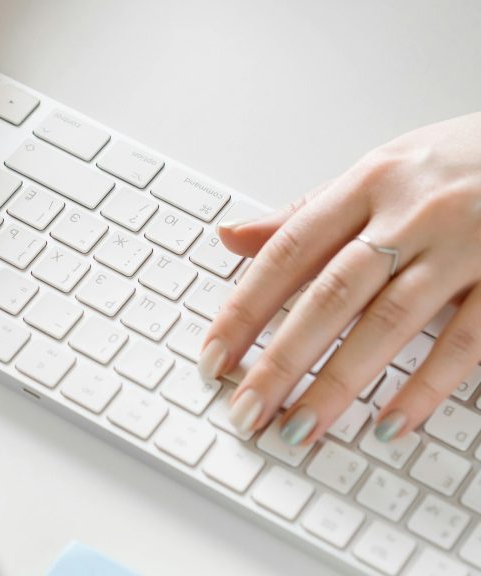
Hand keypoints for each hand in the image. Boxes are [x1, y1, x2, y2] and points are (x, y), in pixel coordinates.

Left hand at [199, 111, 480, 445]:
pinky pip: (465, 341)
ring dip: (339, 383)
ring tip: (300, 428)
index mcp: (368, 183)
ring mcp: (464, 246)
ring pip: (390, 322)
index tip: (214, 355)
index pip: (288, 252)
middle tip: (246, 410)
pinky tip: (390, 423)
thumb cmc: (460, 161)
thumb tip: (230, 238)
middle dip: (282, 359)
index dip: (245, 308)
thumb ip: (305, 213)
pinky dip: (426, 387)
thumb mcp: (379, 171)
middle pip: (331, 294)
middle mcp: (411, 212)